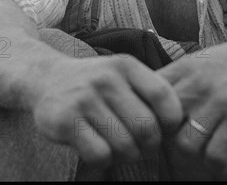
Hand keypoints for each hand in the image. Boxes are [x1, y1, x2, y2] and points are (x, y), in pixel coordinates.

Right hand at [27, 54, 183, 168]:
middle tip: (141, 146)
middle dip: (149, 145)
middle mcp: (106, 78)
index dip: (171, 120)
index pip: (163, 95)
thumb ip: (147, 90)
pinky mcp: (64, 120)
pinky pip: (100, 154)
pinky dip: (104, 160)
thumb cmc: (95, 82)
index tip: (165, 129)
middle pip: (147, 127)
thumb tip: (180, 124)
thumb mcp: (121, 74)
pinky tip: (97, 148)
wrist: (46, 77)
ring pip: (124, 145)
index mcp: (125, 65)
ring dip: (126, 154)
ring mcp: (84, 98)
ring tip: (118, 145)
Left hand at [158, 40, 226, 177]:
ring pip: (186, 144)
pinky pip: (216, 154)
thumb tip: (149, 104)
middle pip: (162, 126)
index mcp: (181, 70)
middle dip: (164, 144)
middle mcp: (196, 85)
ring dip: (190, 158)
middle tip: (173, 152)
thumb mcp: (196, 62)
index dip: (145, 120)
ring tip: (198, 158)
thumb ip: (174, 81)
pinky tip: (219, 163)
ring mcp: (218, 101)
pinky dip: (215, 166)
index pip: (148, 98)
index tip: (152, 132)